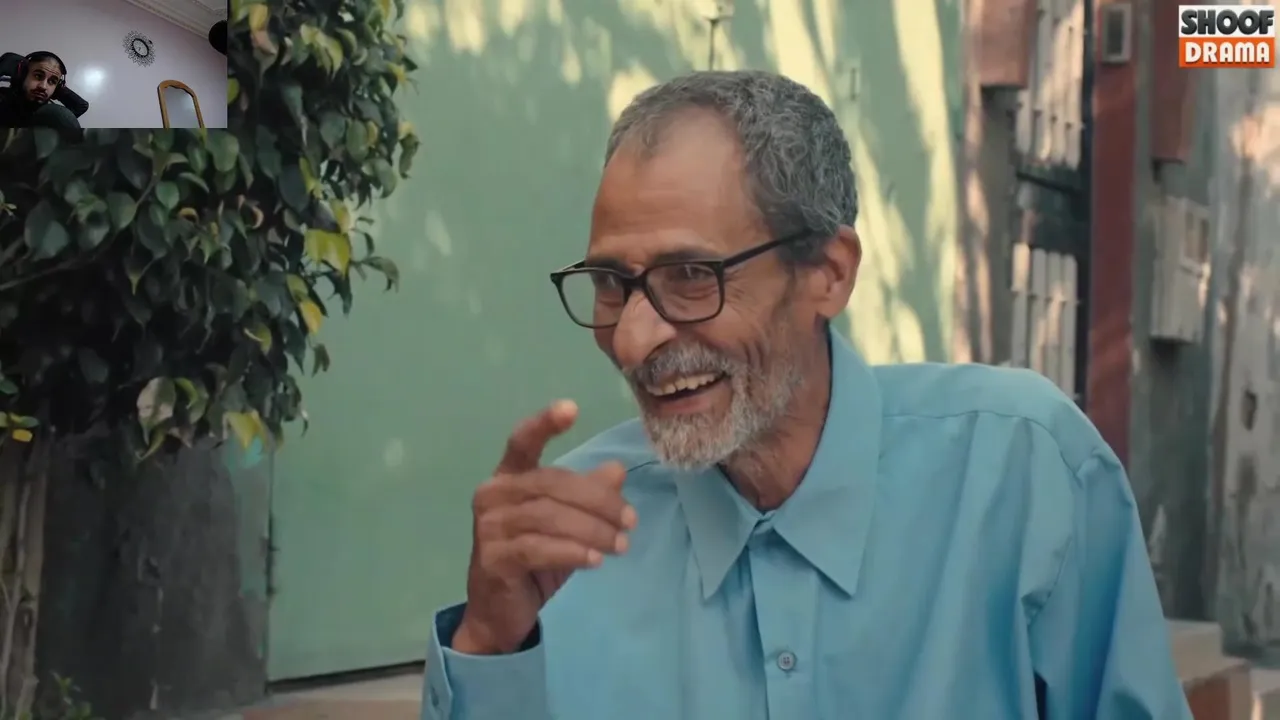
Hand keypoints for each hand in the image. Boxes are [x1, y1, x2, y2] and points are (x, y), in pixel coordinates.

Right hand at [452, 400, 636, 654]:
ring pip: (550, 517)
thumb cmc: (534, 560)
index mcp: (509, 477)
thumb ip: (588, 496)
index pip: (522, 442)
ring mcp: (489, 526)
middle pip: (552, 483)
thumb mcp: (568, 525)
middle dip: (598, 500)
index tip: (572, 407)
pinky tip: (595, 560)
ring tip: (620, 545)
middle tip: (630, 521)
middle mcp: (493, 494)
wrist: (500, 612)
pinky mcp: (493, 557)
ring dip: (593, 531)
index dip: (544, 424)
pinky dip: (572, 552)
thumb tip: (617, 470)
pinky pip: (539, 548)